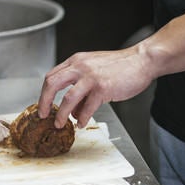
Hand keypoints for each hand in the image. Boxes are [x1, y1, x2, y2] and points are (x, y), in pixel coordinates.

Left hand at [38, 42, 155, 129]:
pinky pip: (87, 108)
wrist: (142, 60)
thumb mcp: (95, 71)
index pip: (52, 76)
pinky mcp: (103, 88)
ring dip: (61, 114)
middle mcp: (81, 67)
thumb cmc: (121, 66)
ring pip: (67, 98)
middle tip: (43, 115)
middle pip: (52, 84)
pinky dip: (82, 118)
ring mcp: (91, 77)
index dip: (44, 92)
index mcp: (76, 61)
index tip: (43, 105)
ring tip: (60, 123)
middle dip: (44, 102)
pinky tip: (82, 123)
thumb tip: (73, 111)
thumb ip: (81, 88)